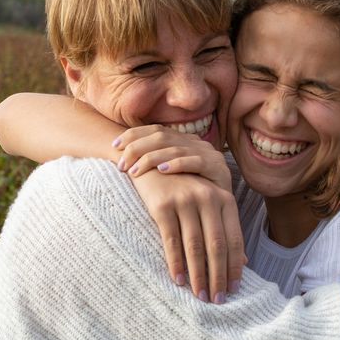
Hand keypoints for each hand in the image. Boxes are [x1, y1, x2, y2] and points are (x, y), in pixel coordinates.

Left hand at [114, 125, 232, 191]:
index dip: (133, 135)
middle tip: (122, 165)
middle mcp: (194, 142)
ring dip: (152, 158)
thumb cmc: (191, 194)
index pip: (155, 129)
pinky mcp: (218, 168)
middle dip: (138, 148)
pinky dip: (177, 164)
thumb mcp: (169, 177)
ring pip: (175, 148)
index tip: (114, 146)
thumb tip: (121, 162)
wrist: (224, 210)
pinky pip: (196, 161)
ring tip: (135, 170)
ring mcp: (208, 154)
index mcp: (182, 140)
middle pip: (161, 136)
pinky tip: (162, 170)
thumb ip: (152, 166)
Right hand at [128, 166, 244, 304]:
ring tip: (200, 295)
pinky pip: (172, 241)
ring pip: (195, 246)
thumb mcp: (207, 202)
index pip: (234, 238)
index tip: (234, 289)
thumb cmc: (182, 187)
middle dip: (218, 276)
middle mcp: (207, 197)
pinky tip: (178, 281)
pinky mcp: (163, 205)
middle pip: (217, 245)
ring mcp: (185, 200)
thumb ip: (224, 228)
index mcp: (223, 197)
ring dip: (198, 275)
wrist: (149, 164)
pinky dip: (176, 263)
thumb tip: (244, 263)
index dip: (235, 266)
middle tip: (217, 300)